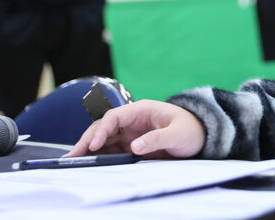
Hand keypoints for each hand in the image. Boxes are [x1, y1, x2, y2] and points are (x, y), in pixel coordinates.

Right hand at [67, 100, 205, 159]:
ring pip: (104, 138)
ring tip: (74, 161)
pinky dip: (100, 155)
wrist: (201, 136)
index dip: (102, 130)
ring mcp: (131, 132)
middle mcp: (132, 120)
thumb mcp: (177, 134)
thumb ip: (157, 139)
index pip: (114, 117)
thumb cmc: (191, 130)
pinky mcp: (132, 144)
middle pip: (104, 127)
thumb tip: (134, 146)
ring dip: (89, 149)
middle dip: (88, 140)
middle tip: (73, 156)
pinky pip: (112, 149)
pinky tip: (90, 163)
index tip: (94, 145)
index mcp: (142, 110)